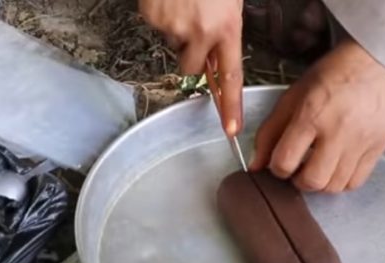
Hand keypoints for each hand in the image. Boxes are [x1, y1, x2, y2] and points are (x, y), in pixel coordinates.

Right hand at [139, 0, 243, 134]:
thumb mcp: (229, 2)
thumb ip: (224, 30)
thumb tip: (212, 60)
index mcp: (226, 26)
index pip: (232, 75)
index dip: (231, 104)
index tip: (231, 128)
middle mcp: (200, 31)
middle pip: (192, 67)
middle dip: (191, 55)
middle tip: (193, 26)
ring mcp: (173, 26)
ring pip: (173, 43)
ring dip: (177, 29)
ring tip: (182, 3)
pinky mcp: (152, 18)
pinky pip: (156, 26)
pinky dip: (161, 15)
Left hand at [251, 39, 384, 192]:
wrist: (377, 63)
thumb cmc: (332, 76)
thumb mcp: (292, 97)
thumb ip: (269, 132)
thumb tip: (256, 164)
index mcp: (311, 115)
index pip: (284, 162)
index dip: (276, 168)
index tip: (278, 162)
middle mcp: (338, 131)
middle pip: (312, 181)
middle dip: (298, 180)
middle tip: (297, 168)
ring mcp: (361, 142)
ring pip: (334, 186)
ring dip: (319, 183)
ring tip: (316, 165)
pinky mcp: (378, 148)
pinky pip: (355, 181)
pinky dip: (341, 181)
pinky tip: (334, 166)